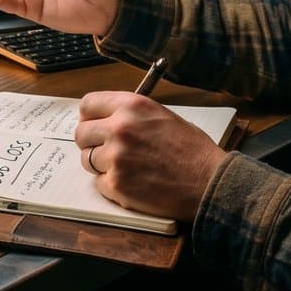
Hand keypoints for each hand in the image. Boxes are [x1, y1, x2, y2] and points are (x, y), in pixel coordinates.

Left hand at [72, 92, 227, 222]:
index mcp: (132, 105)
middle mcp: (120, 128)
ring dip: (101, 165)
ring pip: (87, 159)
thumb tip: (105, 119)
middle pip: (81, 133)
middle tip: (107, 150)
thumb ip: (131, 115)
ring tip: (127, 168)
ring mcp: (116, 157)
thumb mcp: (162, 116)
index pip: (88, 104)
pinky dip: (112, 185)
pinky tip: (134, 183)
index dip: (89, 116)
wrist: (209, 182)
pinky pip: (99, 183)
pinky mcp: (116, 184)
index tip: (93, 124)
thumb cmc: (192, 150)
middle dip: (91, 142)